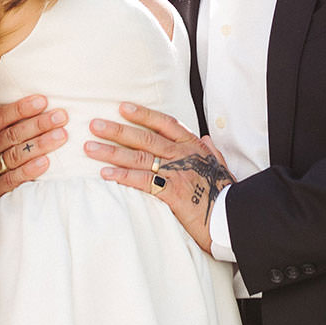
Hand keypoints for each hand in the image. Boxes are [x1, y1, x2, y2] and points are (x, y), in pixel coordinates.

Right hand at [0, 95, 64, 204]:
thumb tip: (33, 106)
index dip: (20, 109)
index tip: (43, 101)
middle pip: (9, 136)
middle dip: (37, 124)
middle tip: (61, 117)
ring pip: (13, 156)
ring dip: (38, 144)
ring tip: (61, 136)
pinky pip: (9, 181)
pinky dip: (27, 171)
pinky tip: (45, 163)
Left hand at [85, 102, 233, 252]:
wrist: (234, 217)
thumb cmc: (227, 193)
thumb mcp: (221, 166)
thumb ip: (211, 151)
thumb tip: (207, 138)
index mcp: (193, 146)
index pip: (165, 123)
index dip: (143, 114)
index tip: (122, 107)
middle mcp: (183, 155)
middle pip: (145, 138)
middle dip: (117, 130)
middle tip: (94, 124)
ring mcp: (177, 173)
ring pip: (139, 157)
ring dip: (112, 151)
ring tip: (90, 147)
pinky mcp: (172, 193)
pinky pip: (143, 181)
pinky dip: (123, 176)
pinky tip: (106, 173)